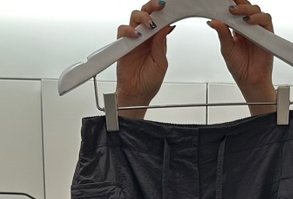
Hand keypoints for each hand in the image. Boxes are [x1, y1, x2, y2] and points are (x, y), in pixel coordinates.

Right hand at [116, 2, 174, 118]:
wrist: (136, 95)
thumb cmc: (149, 82)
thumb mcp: (161, 63)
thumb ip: (161, 44)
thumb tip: (167, 27)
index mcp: (156, 40)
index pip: (160, 20)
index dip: (164, 12)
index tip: (170, 8)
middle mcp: (145, 37)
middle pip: (146, 13)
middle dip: (153, 7)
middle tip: (160, 6)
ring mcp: (133, 39)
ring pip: (134, 17)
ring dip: (142, 17)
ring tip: (148, 25)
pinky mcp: (122, 45)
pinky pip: (123, 30)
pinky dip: (128, 30)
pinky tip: (136, 36)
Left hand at [209, 4, 275, 115]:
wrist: (251, 82)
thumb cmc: (240, 68)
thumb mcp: (226, 49)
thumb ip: (222, 34)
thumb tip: (213, 21)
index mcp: (237, 29)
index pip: (234, 11)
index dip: (229, 4)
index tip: (221, 2)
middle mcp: (248, 27)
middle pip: (246, 6)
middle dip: (238, 2)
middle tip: (228, 5)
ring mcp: (258, 29)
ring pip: (255, 10)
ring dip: (245, 8)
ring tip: (235, 12)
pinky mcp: (267, 34)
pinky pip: (265, 20)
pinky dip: (258, 18)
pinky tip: (249, 21)